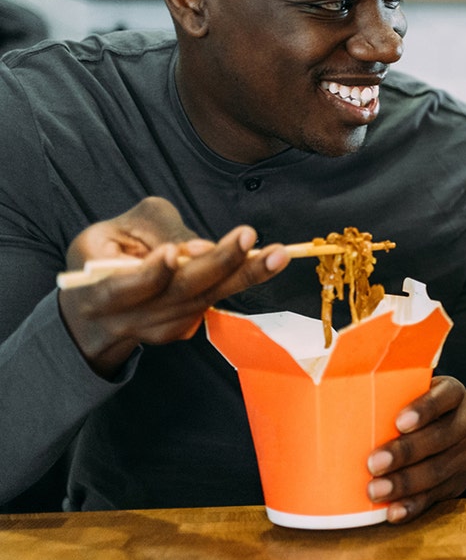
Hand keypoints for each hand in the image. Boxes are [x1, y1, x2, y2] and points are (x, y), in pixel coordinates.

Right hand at [58, 197, 289, 376]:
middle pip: (176, 295)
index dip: (150, 274)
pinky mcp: (181, 329)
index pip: (123, 287)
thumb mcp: (120, 229)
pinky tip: (265, 263)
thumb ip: (158, 231)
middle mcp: (129, 318)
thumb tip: (201, 248)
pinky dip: (239, 282)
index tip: (172, 252)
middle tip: (248, 236)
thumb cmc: (109, 252)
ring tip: (277, 253)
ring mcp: (158, 329)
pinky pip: (213, 304)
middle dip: (215, 264)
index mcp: (97, 289)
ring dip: (244, 275)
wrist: (95, 307)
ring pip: (204, 302)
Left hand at [366, 376, 465, 523]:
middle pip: (439, 438)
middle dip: (405, 452)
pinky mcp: (458, 483)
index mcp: (454, 394)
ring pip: (437, 471)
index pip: (444, 398)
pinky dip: (412, 506)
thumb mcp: (424, 392)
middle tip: (373, 463)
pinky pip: (435, 496)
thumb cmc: (430, 411)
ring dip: (404, 483)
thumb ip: (397, 392)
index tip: (399, 422)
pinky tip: (393, 511)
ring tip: (375, 490)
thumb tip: (336, 395)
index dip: (424, 410)